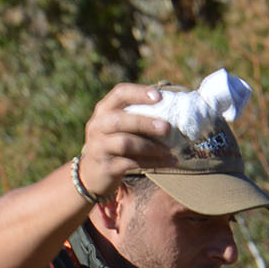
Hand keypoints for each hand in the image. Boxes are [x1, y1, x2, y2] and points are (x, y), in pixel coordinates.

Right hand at [74, 84, 179, 202]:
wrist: (93, 173)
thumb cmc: (115, 143)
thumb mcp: (120, 126)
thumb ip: (138, 116)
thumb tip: (175, 111)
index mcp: (104, 109)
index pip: (119, 94)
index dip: (139, 93)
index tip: (160, 97)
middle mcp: (98, 125)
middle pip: (119, 120)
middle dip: (145, 123)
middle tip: (167, 128)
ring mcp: (99, 147)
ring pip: (125, 143)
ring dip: (150, 146)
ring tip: (169, 151)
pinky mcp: (106, 167)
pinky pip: (131, 164)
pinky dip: (152, 163)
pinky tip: (168, 162)